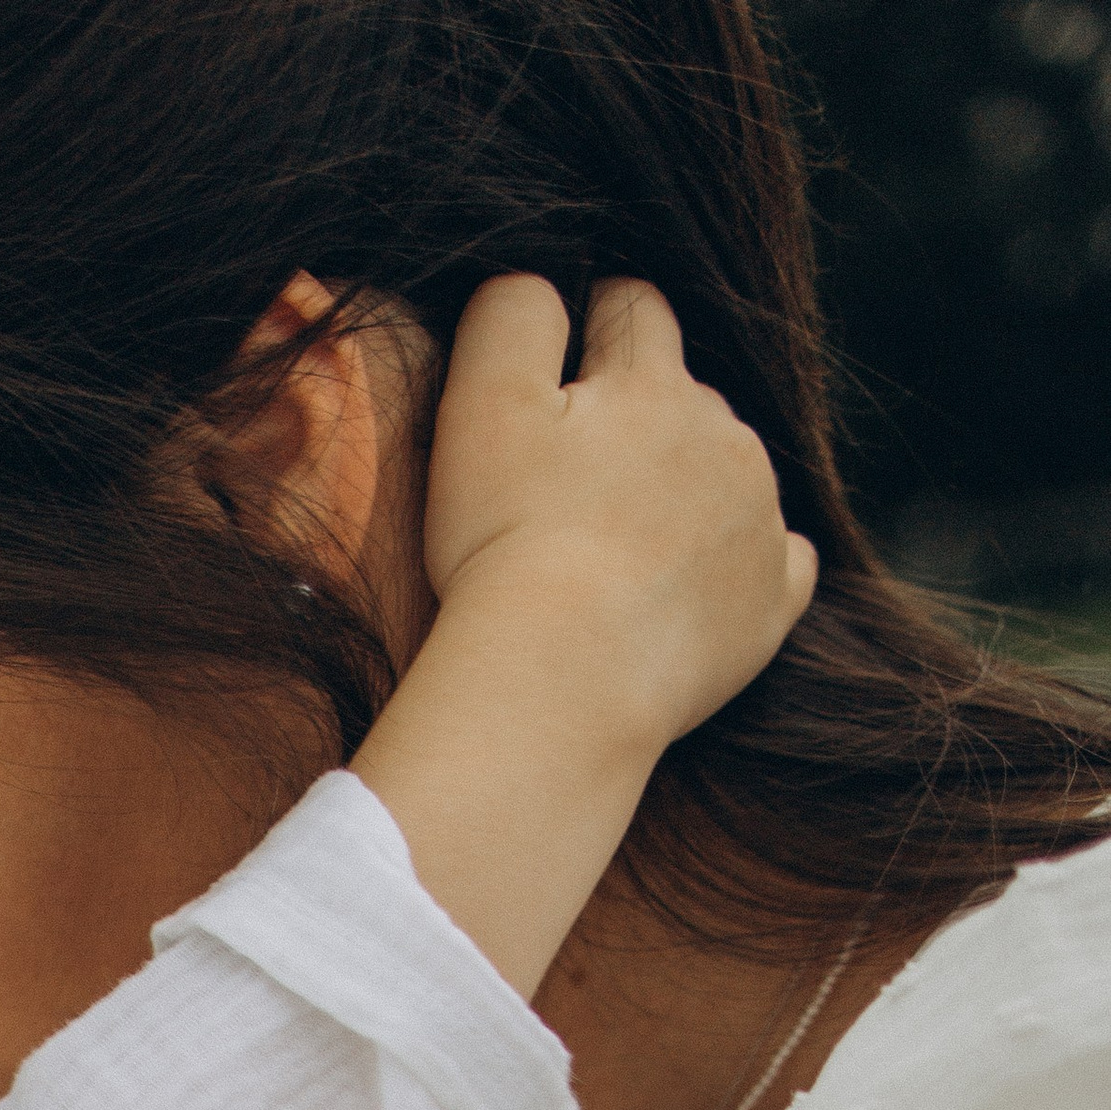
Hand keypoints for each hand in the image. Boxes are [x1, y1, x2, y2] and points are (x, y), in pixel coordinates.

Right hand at [350, 278, 816, 999]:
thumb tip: (542, 279)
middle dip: (641, 418)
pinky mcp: (769, 600)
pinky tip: (704, 585)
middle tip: (573, 482)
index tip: (558, 375)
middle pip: (686, 395)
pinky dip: (749, 560)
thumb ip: (512, 313)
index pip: (632, 308)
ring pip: (732, 472)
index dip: (591, 326)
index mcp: (654, 382)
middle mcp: (723, 435)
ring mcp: (757, 518)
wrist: (566, 674)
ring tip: (623, 547)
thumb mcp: (483, 401)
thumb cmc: (508, 540)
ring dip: (688, 489)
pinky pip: (783, 560)